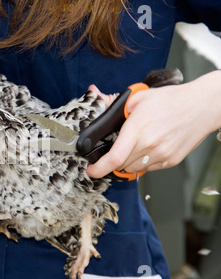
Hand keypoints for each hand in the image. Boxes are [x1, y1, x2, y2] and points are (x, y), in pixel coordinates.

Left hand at [86, 71, 220, 178]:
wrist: (203, 106)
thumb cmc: (171, 100)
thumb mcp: (138, 97)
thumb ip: (113, 102)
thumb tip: (93, 92)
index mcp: (138, 128)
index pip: (114, 158)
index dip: (98, 169)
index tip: (89, 170)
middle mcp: (150, 145)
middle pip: (120, 165)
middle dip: (112, 160)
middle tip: (115, 147)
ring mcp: (162, 155)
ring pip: (133, 168)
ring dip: (127, 161)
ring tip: (134, 144)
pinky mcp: (171, 161)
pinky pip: (147, 168)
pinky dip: (142, 161)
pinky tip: (148, 146)